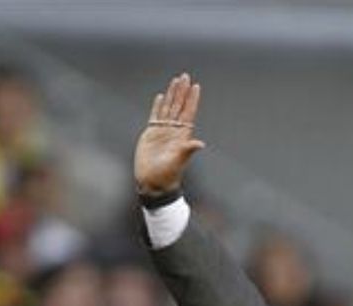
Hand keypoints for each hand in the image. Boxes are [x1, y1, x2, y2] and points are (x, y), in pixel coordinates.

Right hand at [134, 73, 205, 194]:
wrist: (153, 182)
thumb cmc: (167, 174)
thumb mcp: (178, 161)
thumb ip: (187, 150)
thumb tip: (200, 144)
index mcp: (182, 135)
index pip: (188, 112)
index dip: (192, 99)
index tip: (196, 86)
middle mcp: (174, 130)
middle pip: (179, 106)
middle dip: (182, 91)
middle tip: (185, 76)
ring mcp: (163, 131)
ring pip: (168, 108)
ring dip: (172, 95)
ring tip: (175, 81)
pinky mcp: (151, 134)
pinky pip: (155, 116)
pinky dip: (158, 106)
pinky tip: (161, 97)